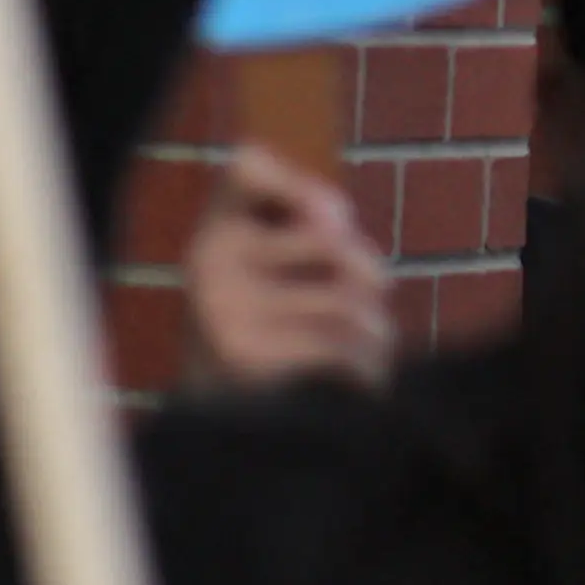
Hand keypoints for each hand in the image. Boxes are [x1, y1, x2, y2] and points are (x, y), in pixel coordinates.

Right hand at [178, 150, 399, 391]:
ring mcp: (225, 309)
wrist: (225, 418)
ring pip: (348, 302)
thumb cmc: (274, 327)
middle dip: (368, 273)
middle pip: (334, 242)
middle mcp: (209, 260)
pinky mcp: (247, 359)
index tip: (333, 217)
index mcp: (217, 228)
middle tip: (364, 298)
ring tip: (359, 347)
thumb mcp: (285, 264)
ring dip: (374, 329)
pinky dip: (366, 367)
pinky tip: (352, 380)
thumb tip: (334, 216)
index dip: (302, 186)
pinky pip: (342, 349)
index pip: (248, 166)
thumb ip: (319, 221)